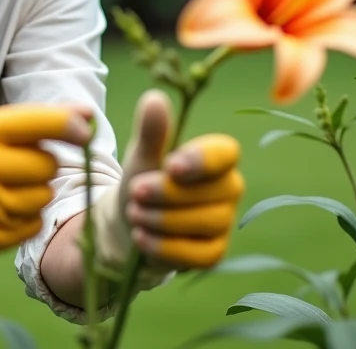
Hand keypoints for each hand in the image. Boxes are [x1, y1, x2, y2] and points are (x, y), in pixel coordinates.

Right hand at [0, 103, 91, 275]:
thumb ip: (40, 120)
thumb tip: (90, 116)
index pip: (38, 124)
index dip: (69, 125)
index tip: (86, 128)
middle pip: (48, 166)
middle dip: (43, 165)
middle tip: (19, 165)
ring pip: (44, 198)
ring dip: (37, 191)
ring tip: (9, 186)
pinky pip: (33, 226)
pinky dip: (28, 217)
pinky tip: (4, 207)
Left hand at [93, 90, 243, 273]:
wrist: (128, 222)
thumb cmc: (141, 179)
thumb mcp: (140, 155)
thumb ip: (150, 131)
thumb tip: (155, 99)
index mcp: (215, 158)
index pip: (226, 153)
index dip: (202, 160)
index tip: (170, 165)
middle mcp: (228, 188)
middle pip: (215, 192)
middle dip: (170, 194)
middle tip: (135, 191)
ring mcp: (224, 222)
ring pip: (207, 223)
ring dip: (164, 220)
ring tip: (134, 213)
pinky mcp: (214, 252)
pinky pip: (201, 255)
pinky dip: (167, 248)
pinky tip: (141, 239)